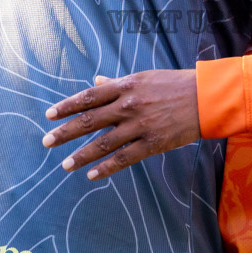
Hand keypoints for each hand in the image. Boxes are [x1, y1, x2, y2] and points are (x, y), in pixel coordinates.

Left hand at [41, 70, 201, 179]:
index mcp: (126, 86)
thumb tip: (96, 80)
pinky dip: (106, 168)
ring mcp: (140, 125)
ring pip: (103, 143)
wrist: (205, 98)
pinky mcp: (152, 143)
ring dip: (81, 155)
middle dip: (65, 132)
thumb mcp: (144, 77)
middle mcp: (129, 105)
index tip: (50, 115)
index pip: (89, 97)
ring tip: (64, 165)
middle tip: (46, 142)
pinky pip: (124, 159)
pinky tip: (91, 175)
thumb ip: (118, 82)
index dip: (67, 106)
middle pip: (89, 120)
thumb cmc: (174, 84)